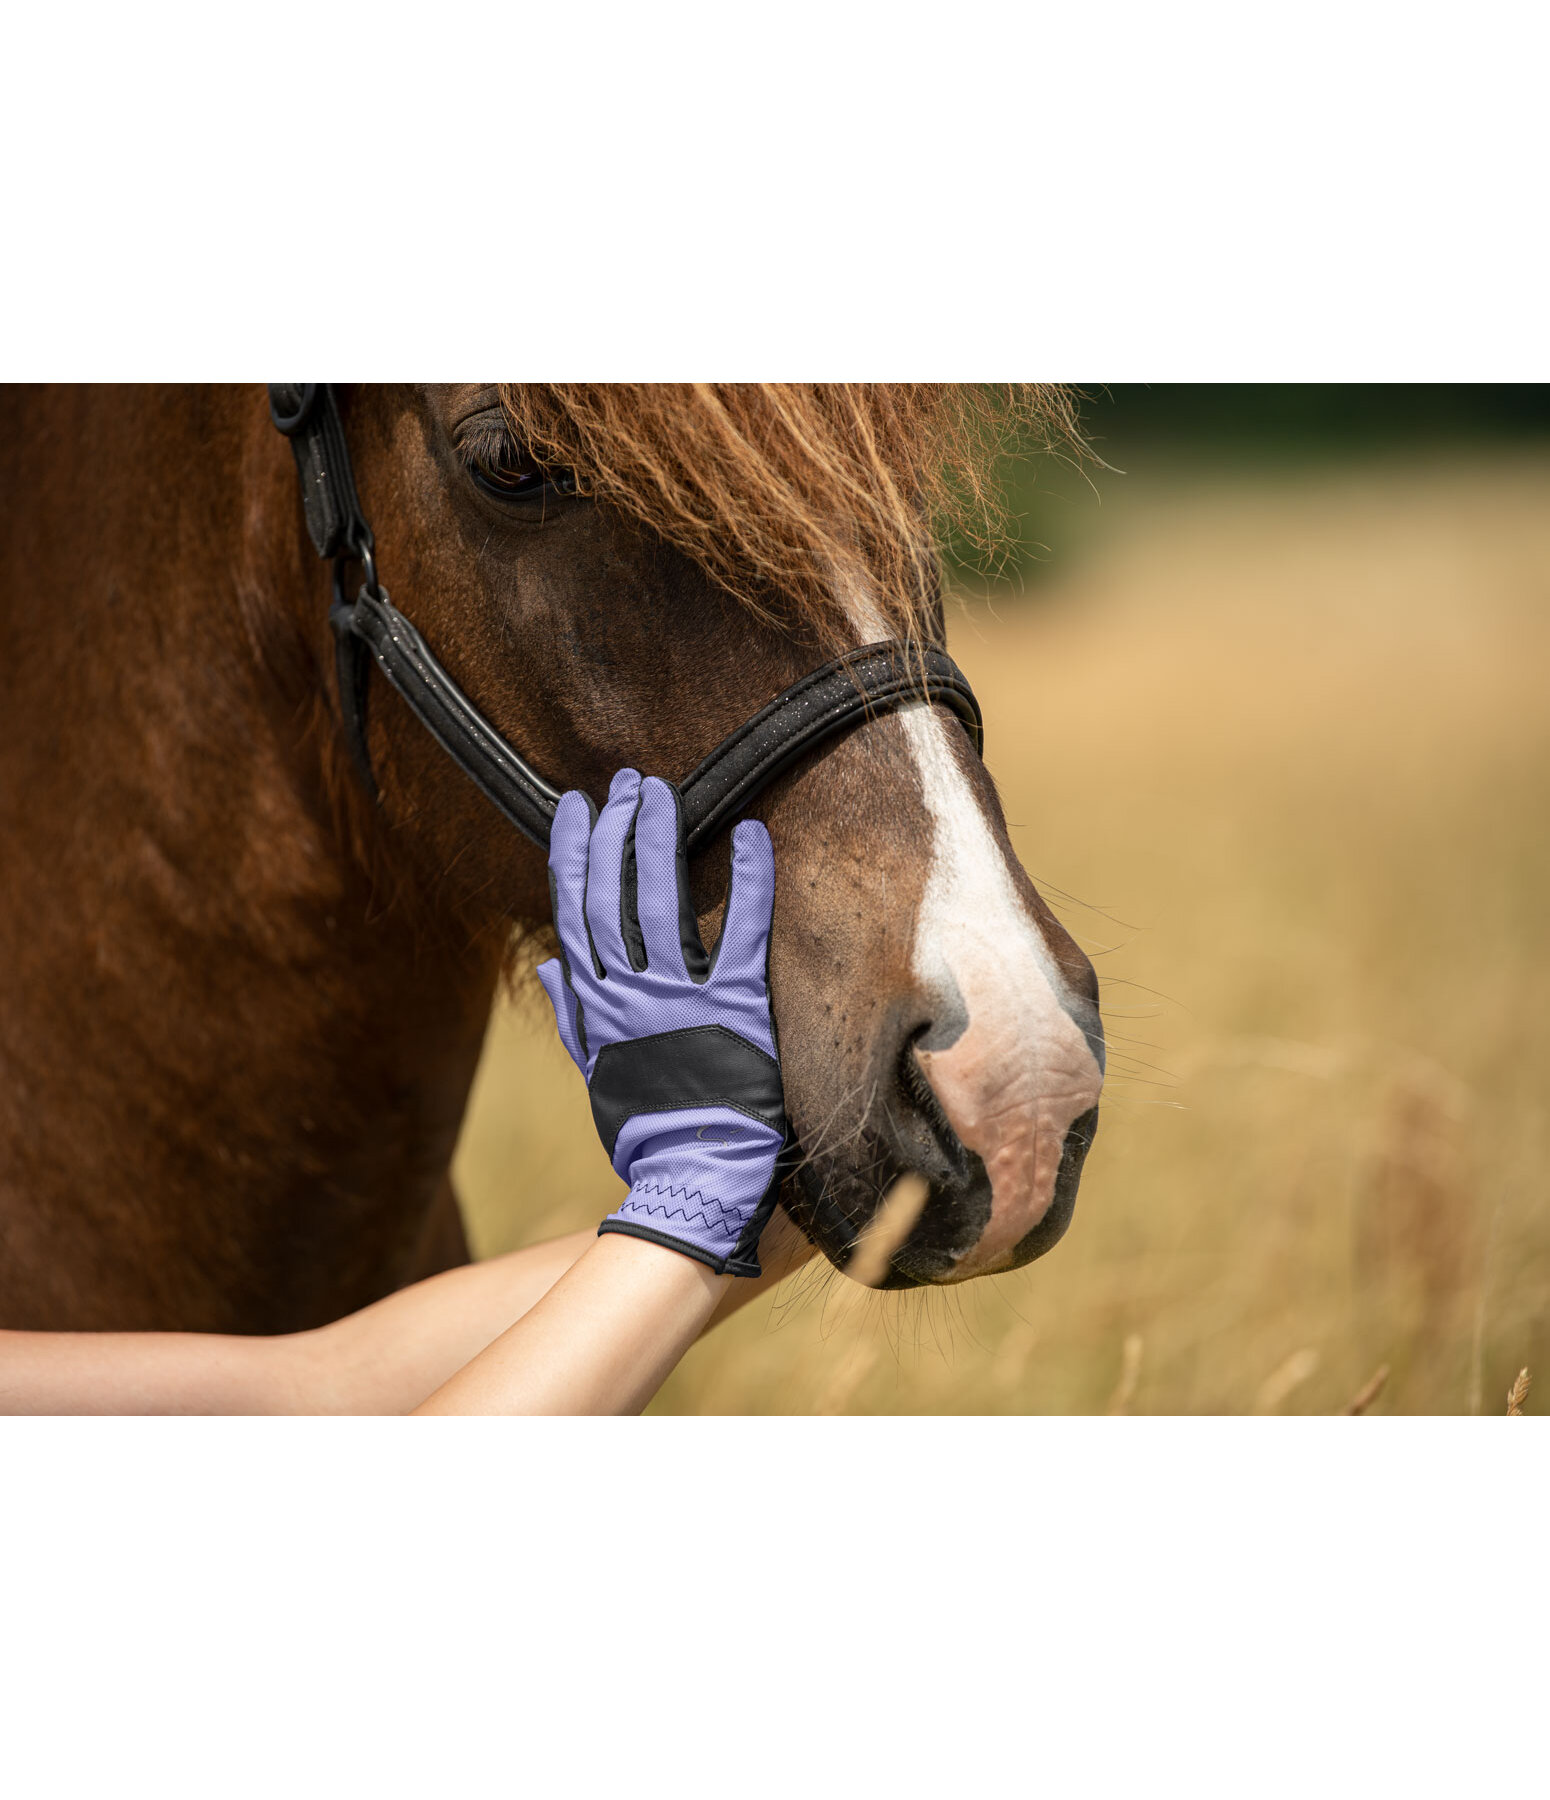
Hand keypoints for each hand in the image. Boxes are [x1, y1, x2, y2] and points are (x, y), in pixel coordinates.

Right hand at [536, 770, 789, 1277]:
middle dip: (616, 832)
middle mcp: (630, 993)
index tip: (574, 808)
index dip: (572, 855)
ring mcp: (680, 998)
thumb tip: (547, 966)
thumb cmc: (644, 1132)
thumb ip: (572, 1015)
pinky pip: (740, 932)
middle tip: (627, 784)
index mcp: (596, 1005)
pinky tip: (750, 834)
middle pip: (612, 894)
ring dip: (659, 840)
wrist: (692, 1179)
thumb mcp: (596, 1073)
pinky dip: (747, 882)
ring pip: (659, 902)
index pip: (574, 913)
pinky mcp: (735, 1009)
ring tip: (661, 793)